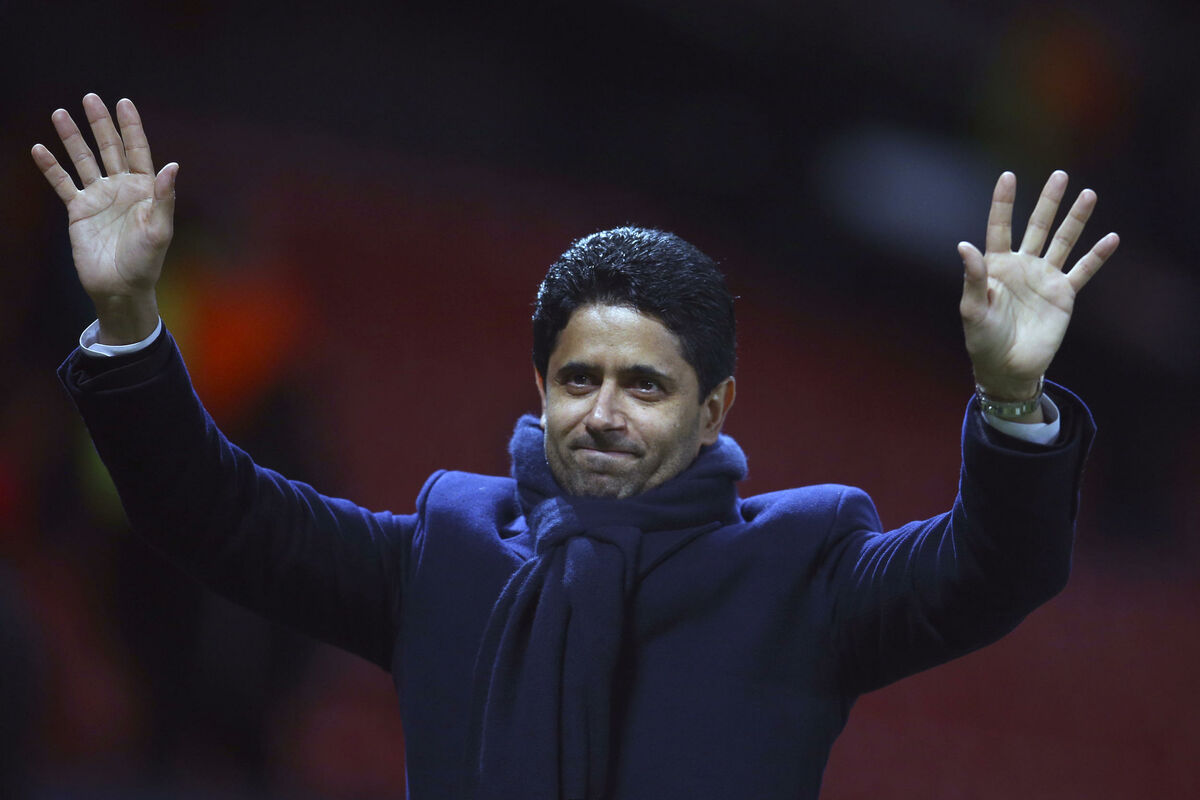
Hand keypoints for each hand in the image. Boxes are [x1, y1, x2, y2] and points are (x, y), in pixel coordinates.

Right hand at [31, 93, 177, 343]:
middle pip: (109, 149)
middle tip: (90, 97)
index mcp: (144, 189)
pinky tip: (39, 148)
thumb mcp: (160, 229)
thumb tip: (172, 165)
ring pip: (83, 160)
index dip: (131, 127)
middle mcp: (122, 188)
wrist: (120, 287)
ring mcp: (99, 197)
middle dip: (100, 124)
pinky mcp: (78, 210)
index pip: (138, 151)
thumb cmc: (146, 261)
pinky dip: (51, 167)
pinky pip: (63, 183)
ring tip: (60, 113)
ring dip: (72, 138)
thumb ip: (164, 197)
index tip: (124, 102)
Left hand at [958, 170, 1118, 400]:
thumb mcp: (972, 309)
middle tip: (1060, 175)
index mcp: (996, 266)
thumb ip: (972, 278)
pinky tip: (1111, 238)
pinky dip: (1097, 256)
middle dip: (1048, 202)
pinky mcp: (1063, 295)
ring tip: (1089, 194)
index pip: (1000, 227)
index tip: (1008, 176)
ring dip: (1076, 219)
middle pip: (1037, 227)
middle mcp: (1022, 266)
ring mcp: (1044, 278)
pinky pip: (1083, 271)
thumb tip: (964, 246)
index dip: (1004, 202)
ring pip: (1063, 242)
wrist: (1008, 367)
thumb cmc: (983, 339)